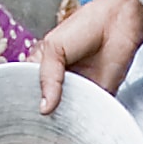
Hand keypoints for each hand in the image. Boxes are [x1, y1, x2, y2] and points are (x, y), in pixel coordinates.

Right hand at [35, 0, 142, 114]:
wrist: (118, 24)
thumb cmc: (86, 26)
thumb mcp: (54, 47)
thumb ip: (46, 77)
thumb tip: (44, 108)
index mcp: (43, 68)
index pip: (27, 90)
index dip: (25, 99)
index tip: (24, 110)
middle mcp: (59, 83)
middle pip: (45, 106)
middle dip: (44, 113)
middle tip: (42, 117)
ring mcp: (78, 92)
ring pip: (65, 115)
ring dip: (64, 118)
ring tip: (60, 118)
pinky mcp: (97, 99)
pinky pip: (87, 116)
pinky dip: (84, 119)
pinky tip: (78, 117)